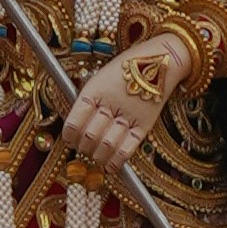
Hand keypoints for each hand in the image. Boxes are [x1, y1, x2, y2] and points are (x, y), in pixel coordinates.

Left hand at [59, 37, 186, 181]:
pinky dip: (116, 161)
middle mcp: (110, 104)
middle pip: (89, 136)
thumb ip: (87, 102)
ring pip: (106, 145)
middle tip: (82, 148)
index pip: (74, 122)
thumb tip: (74, 128)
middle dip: (82, 147)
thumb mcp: (99, 78)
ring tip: (94, 156)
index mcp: (94, 90)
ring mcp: (128, 116)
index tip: (69, 140)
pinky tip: (110, 167)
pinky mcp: (144, 125)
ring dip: (96, 156)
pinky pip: (128, 148)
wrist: (158, 60)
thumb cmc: (124, 69)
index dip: (68, 136)